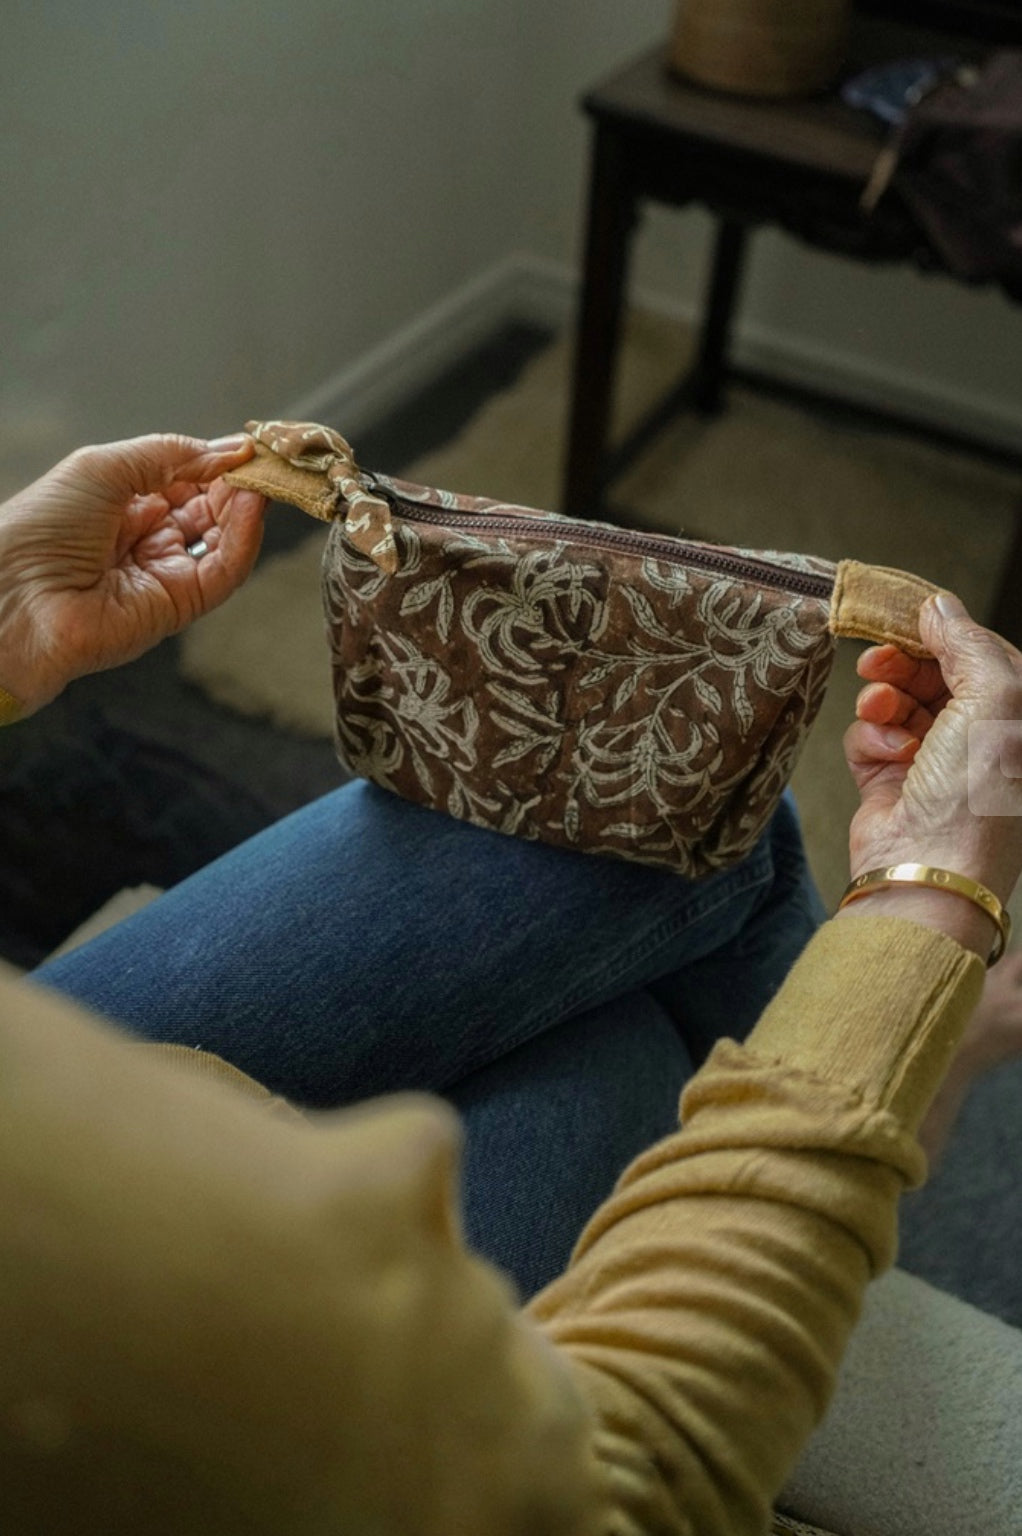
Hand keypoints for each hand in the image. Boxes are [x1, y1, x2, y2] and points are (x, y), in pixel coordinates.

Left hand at [0, 433, 265, 713]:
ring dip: (245, 508)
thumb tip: (228, 448)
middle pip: (209, 510)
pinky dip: (243, 538)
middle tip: (262, 461)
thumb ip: (170, 454)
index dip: (215, 462)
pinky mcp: (179, 606)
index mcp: (121, 505)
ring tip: (260, 478)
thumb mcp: (105, 466)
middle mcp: (145, 540)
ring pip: (223, 540)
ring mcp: (164, 574)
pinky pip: (223, 571)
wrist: (17, 594)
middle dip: (237, 483)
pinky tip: (250, 506)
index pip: (185, 481)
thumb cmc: (41, 527)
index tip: (246, 445)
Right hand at [840, 592, 1021, 955]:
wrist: (927, 871)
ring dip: (885, 697)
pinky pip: (871, 734)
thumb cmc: (977, 795)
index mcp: (1017, 718)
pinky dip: (872, 736)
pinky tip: (887, 752)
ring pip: (898, 698)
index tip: (909, 614)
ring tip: (880, 706)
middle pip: (935, 673)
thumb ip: (968, 643)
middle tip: (879, 658)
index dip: (945, 632)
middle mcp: (981, 738)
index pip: (981, 653)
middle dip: (906, 662)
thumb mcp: (993, 700)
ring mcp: (935, 759)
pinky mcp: (889, 778)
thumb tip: (939, 605)